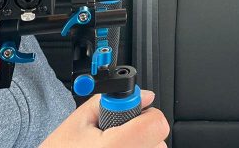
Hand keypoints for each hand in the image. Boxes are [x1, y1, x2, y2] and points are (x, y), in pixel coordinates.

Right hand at [39, 91, 168, 147]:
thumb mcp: (79, 120)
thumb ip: (113, 102)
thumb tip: (143, 96)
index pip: (157, 124)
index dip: (147, 114)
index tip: (135, 114)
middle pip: (159, 141)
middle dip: (142, 131)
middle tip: (118, 134)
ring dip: (140, 146)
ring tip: (114, 147)